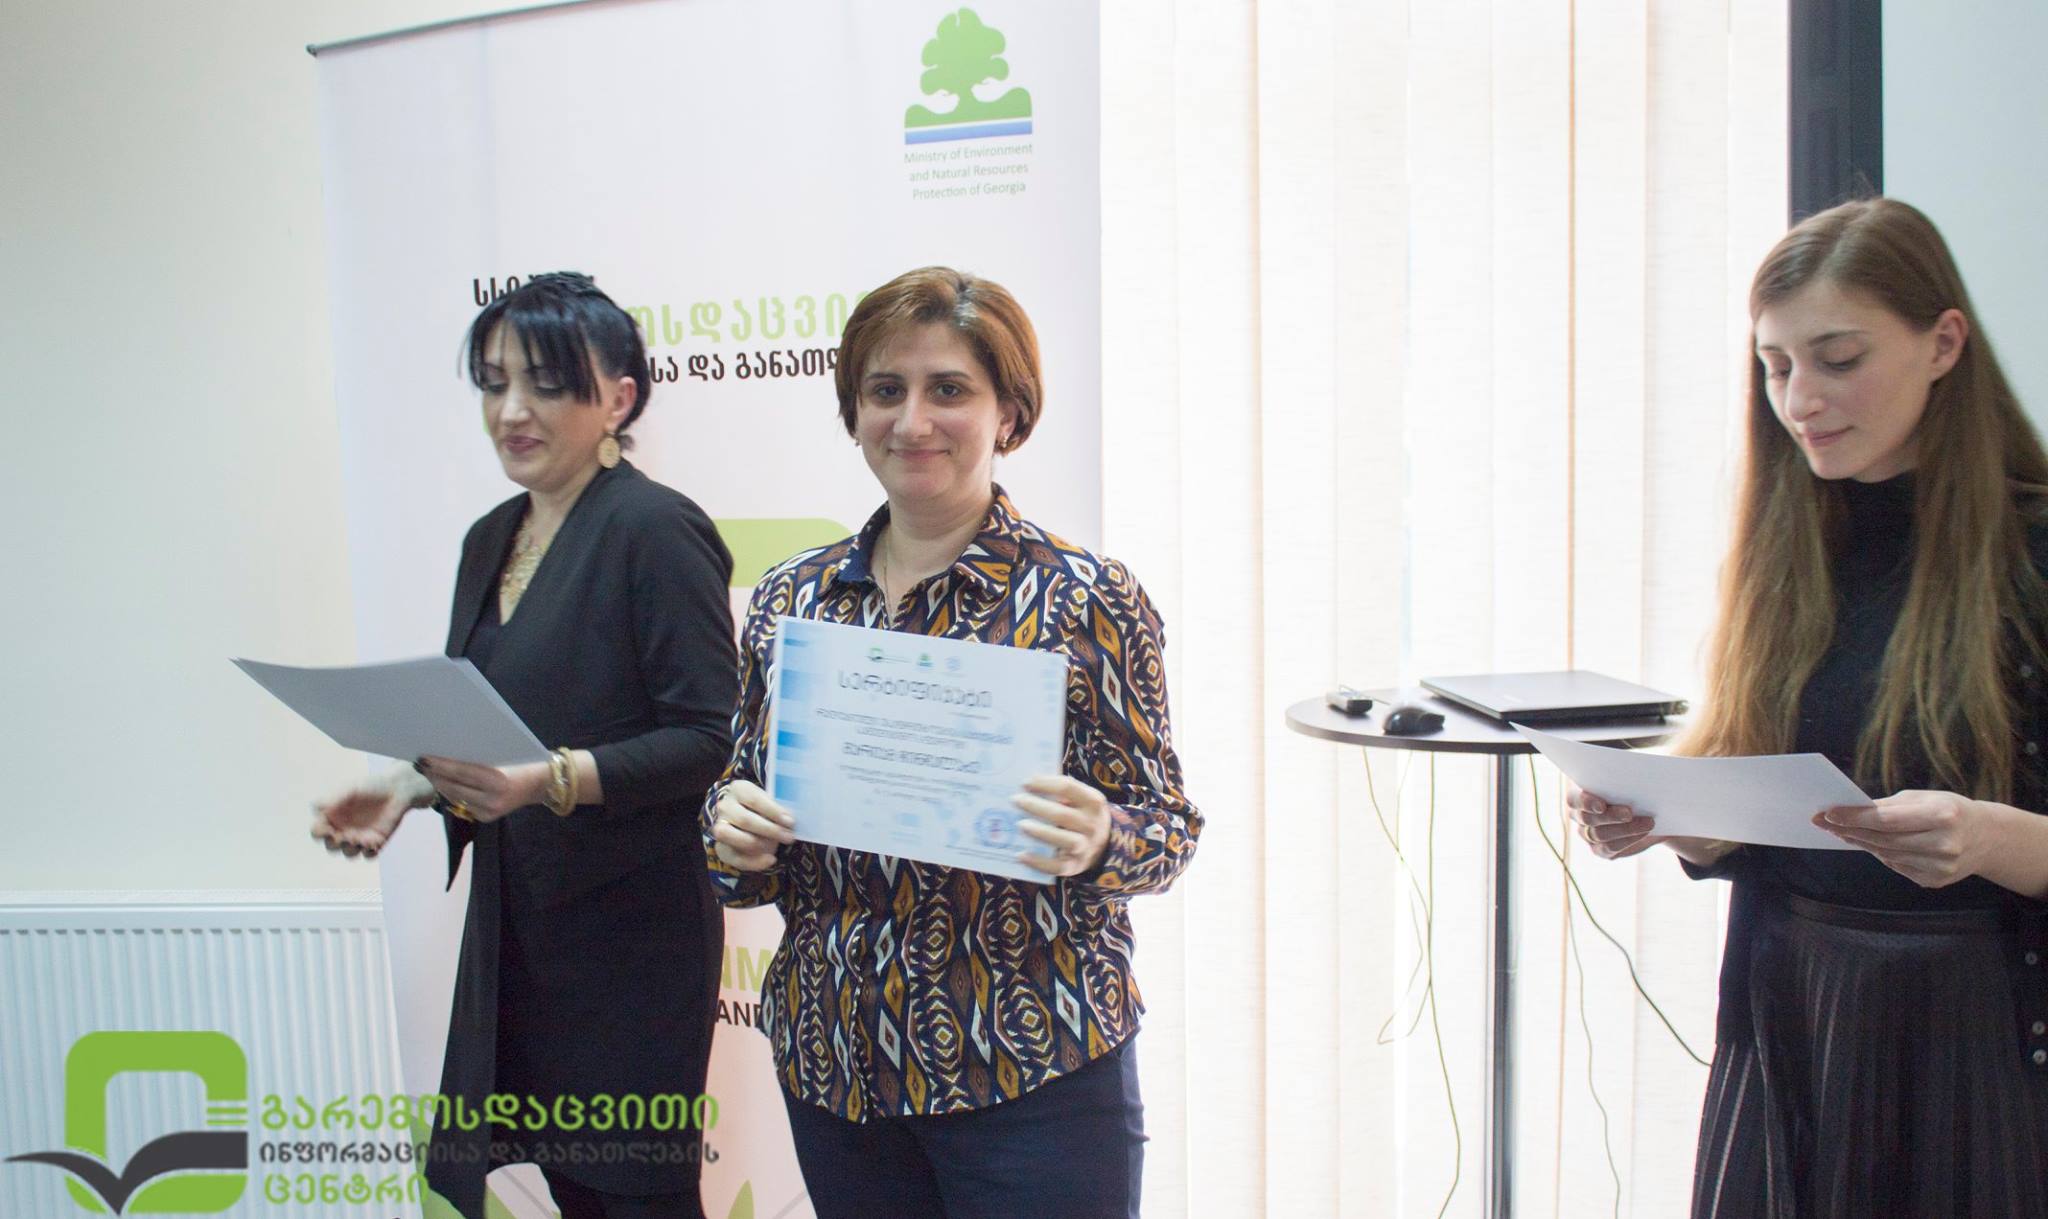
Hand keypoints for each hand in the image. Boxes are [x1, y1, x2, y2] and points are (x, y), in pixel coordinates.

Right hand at [310, 773, 425, 857]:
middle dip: (334, 844)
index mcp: (334, 817)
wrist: (397, 790)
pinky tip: (373, 842)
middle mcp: (344, 829)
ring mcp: (360, 837)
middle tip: (343, 835)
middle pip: (331, 846)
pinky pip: (369, 855)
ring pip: (349, 853)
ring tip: (359, 838)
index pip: (318, 831)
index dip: (319, 833)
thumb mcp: (351, 789)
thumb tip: (317, 807)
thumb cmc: (372, 786)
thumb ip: (334, 798)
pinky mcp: (376, 842)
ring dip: (351, 848)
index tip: (328, 827)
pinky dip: (369, 852)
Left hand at [416, 756, 548, 822]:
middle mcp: (492, 800)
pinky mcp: (486, 818)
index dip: (440, 765)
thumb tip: (447, 754)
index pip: (461, 772)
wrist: (541, 783)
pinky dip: (451, 792)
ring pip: (454, 797)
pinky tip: (443, 782)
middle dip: (435, 775)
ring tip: (429, 771)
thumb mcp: (503, 756)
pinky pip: (461, 804)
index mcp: (498, 781)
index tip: (424, 757)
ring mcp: (488, 812)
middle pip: (454, 787)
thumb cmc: (523, 762)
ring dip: (440, 783)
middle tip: (421, 763)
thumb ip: (477, 759)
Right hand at [709, 780, 794, 871]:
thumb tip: (788, 819)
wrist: (744, 817)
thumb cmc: (762, 808)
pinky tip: (770, 860)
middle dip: (770, 830)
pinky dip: (755, 862)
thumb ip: (777, 809)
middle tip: (789, 836)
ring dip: (760, 844)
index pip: (754, 800)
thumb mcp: (769, 802)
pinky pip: (736, 858)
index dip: (773, 811)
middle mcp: (725, 806)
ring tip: (777, 846)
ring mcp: (720, 827)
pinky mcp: (721, 847)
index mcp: (738, 789)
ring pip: (736, 838)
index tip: (790, 821)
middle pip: (745, 820)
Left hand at [1013, 775, 1113, 877]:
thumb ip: (1062, 791)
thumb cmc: (1082, 815)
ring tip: (1020, 824)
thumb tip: (1029, 784)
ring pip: (1062, 839)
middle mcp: (1091, 825)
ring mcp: (1084, 847)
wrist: (1102, 845)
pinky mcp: (1073, 866)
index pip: (1068, 788)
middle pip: (1062, 814)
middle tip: (1016, 800)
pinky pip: (1055, 866)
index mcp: (1093, 802)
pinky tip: (1021, 855)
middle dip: (1037, 806)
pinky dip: (1038, 861)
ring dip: (1040, 832)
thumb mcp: (1082, 799)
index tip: (1025, 783)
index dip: (1045, 784)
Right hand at [1564, 783, 1663, 858]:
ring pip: (1599, 834)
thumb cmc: (1635, 790)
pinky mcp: (1599, 849)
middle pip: (1587, 819)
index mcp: (1580, 794)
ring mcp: (1587, 834)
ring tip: (1647, 823)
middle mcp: (1579, 815)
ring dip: (1625, 829)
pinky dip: (1627, 841)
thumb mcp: (1630, 782)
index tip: (1602, 805)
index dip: (1586, 803)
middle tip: (1630, 813)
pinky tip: (1642, 833)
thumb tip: (1631, 771)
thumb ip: (1623, 780)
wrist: (1648, 813)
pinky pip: (1608, 848)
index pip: (1574, 800)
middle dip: (1610, 816)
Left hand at [1815, 789, 2004, 888]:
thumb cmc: (1948, 810)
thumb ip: (1888, 807)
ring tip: (1842, 831)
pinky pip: (1898, 867)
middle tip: (1824, 822)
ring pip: (1887, 855)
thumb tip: (1849, 811)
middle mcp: (1944, 844)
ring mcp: (1941, 867)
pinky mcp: (1935, 881)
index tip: (1828, 813)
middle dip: (1850, 830)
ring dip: (1861, 843)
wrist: (1987, 838)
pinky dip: (1881, 854)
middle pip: (1884, 840)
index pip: (1888, 820)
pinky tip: (1869, 844)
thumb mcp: (1924, 798)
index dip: (1855, 818)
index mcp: (1943, 816)